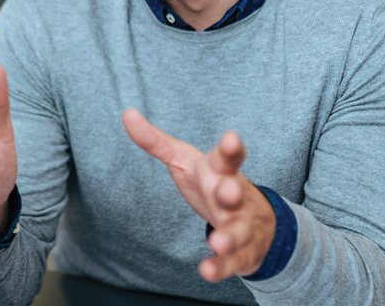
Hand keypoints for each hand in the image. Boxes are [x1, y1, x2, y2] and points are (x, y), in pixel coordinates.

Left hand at [122, 109, 275, 282]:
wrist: (257, 220)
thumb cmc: (211, 183)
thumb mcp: (184, 160)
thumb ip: (156, 141)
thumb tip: (126, 113)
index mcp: (220, 171)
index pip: (227, 157)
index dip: (231, 148)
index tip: (231, 139)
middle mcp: (234, 196)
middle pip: (235, 193)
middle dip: (232, 192)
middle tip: (227, 192)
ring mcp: (241, 224)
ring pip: (238, 230)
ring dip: (229, 237)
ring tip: (218, 243)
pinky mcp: (242, 252)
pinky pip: (232, 262)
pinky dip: (220, 267)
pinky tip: (206, 271)